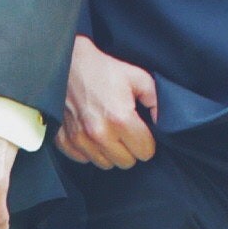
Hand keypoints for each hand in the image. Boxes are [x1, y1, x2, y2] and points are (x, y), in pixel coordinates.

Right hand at [57, 35, 158, 168]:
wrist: (69, 64)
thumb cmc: (105, 70)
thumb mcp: (139, 78)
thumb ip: (157, 102)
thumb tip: (162, 123)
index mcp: (120, 119)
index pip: (145, 152)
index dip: (147, 141)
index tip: (141, 129)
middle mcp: (99, 133)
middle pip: (126, 162)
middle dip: (129, 149)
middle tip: (125, 130)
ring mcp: (80, 139)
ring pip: (105, 164)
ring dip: (110, 152)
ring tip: (108, 131)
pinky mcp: (65, 140)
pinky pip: (83, 160)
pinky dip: (89, 151)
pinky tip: (91, 134)